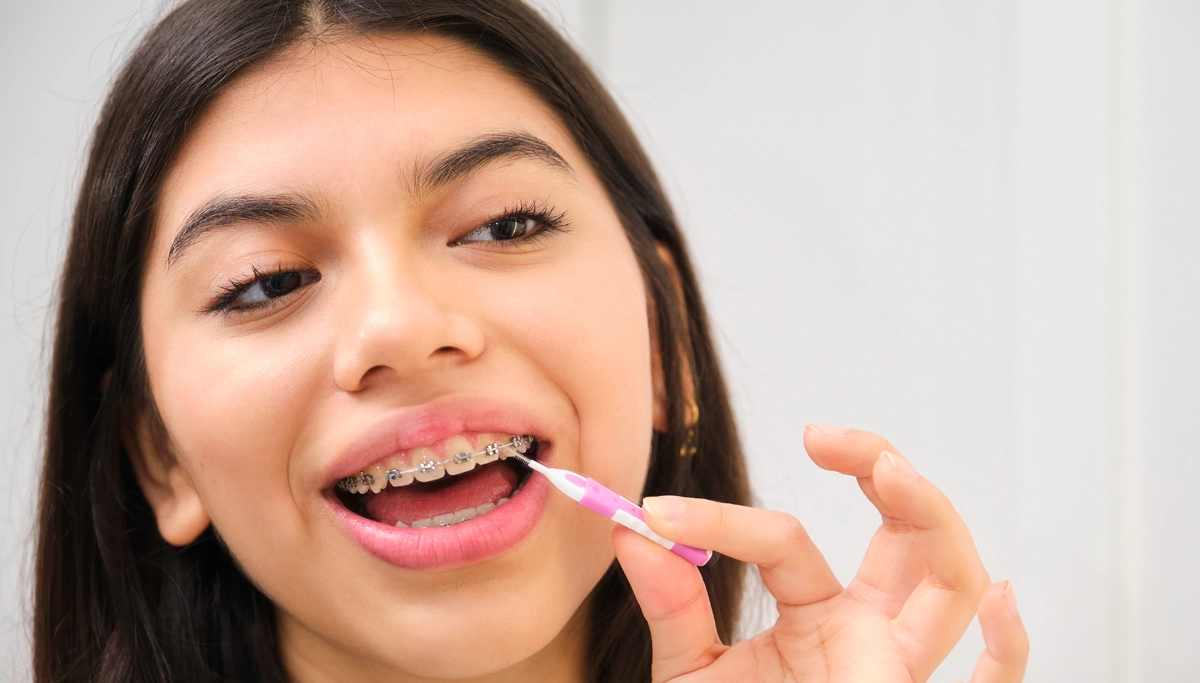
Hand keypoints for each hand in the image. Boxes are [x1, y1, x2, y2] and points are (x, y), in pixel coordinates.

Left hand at [614, 426, 1028, 682]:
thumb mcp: (692, 673)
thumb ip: (672, 608)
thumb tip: (631, 531)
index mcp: (817, 614)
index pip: (787, 541)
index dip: (722, 521)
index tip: (655, 511)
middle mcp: (870, 631)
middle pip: (904, 535)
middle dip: (879, 470)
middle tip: (822, 436)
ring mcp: (899, 668)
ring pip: (951, 584)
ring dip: (932, 519)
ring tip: (890, 471)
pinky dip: (1010, 646)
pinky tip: (999, 599)